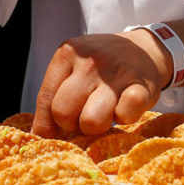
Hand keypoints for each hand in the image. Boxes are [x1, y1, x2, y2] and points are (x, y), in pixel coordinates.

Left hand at [31, 30, 171, 136]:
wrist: (146, 48)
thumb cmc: (102, 64)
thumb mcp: (74, 65)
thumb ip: (55, 92)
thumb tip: (38, 136)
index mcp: (67, 53)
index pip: (45, 98)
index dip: (46, 124)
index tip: (49, 136)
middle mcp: (89, 61)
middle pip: (64, 113)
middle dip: (71, 125)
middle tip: (83, 117)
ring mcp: (116, 73)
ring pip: (91, 121)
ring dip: (97, 126)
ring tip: (103, 113)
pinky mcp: (142, 87)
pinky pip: (124, 117)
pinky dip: (124, 119)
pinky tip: (124, 107)